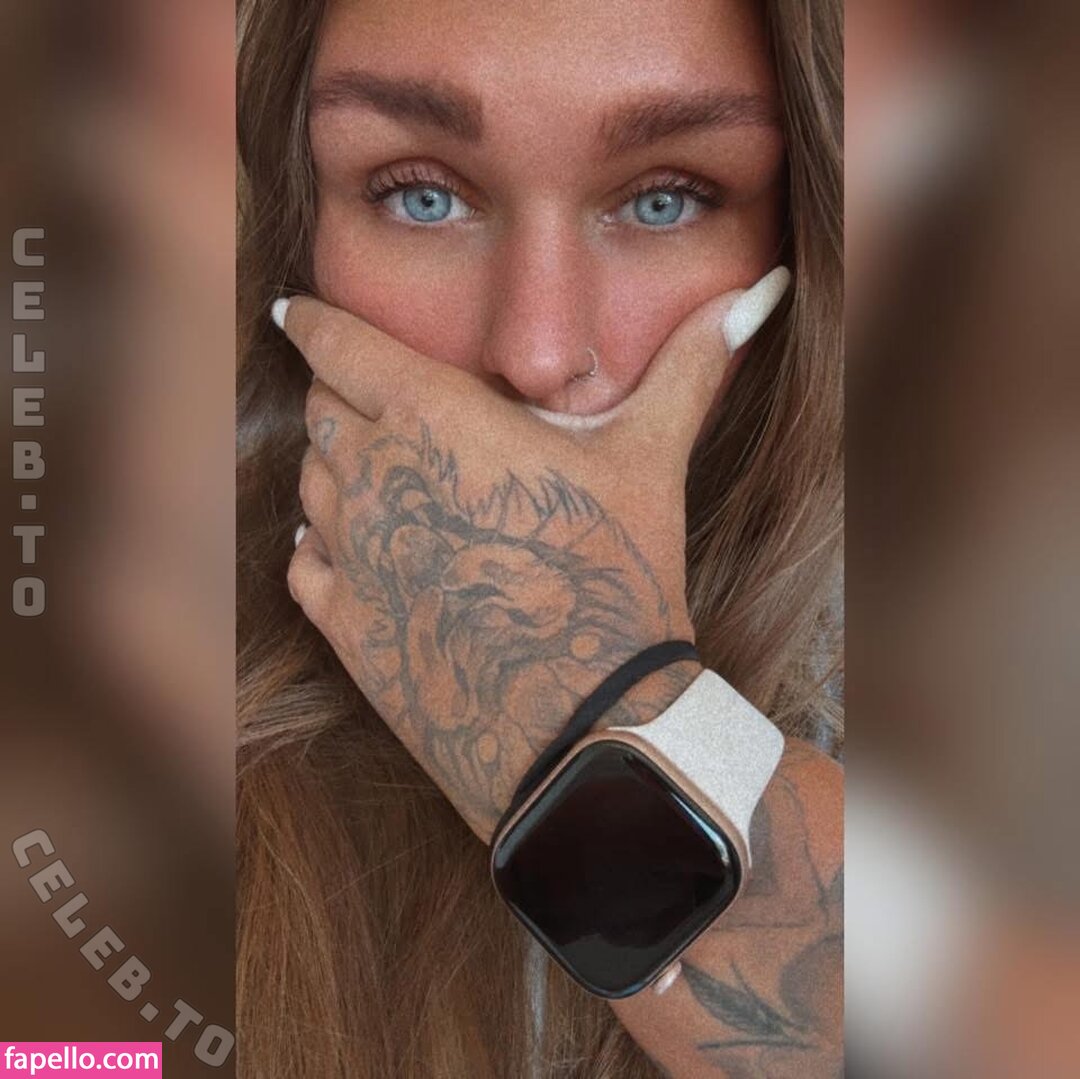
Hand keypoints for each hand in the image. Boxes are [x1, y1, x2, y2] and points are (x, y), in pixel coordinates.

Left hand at [280, 270, 787, 839]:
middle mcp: (375, 477)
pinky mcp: (345, 626)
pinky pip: (303, 562)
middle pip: (321, 410)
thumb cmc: (617, 574)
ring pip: (308, 484)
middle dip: (338, 395)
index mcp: (432, 417)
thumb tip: (762, 292)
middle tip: (370, 401)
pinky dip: (319, 544)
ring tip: (377, 475)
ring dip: (334, 470)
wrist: (584, 721)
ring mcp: (351, 556)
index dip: (314, 322)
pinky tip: (348, 545)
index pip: (339, 344)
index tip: (298, 313)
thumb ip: (690, 365)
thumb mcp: (651, 457)